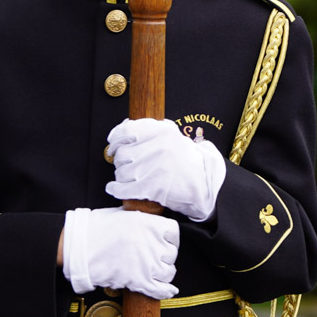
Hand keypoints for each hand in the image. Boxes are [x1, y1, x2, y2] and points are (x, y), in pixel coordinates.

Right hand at [61, 206, 179, 298]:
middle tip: (154, 257)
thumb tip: (147, 225)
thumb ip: (140, 221)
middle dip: (164, 257)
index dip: (169, 239)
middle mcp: (152, 244)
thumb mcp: (123, 215)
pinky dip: (166, 291)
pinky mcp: (139, 281)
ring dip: (163, 273)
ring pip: (167, 272)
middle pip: (171, 254)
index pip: (174, 233)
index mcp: (150, 225)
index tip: (164, 242)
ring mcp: (147, 264)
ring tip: (153, 271)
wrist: (80, 246)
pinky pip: (160, 290)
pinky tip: (167, 290)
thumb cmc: (96, 228)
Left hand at [105, 119, 225, 221]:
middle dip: (121, 160)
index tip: (112, 143)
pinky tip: (114, 188)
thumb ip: (152, 129)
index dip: (115, 138)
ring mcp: (154, 167)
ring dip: (121, 176)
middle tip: (127, 164)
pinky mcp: (152, 187)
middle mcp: (158, 147)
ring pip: (122, 171)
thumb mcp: (174, 136)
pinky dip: (115, 189)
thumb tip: (124, 127)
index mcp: (163, 131)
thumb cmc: (187, 161)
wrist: (204, 184)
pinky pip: (124, 188)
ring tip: (129, 177)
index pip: (127, 130)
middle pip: (122, 153)